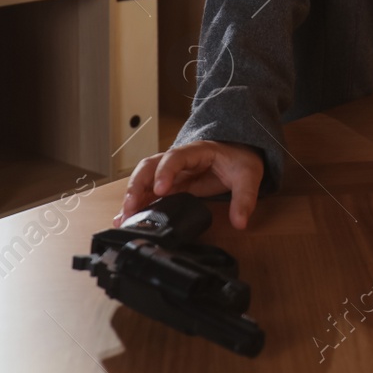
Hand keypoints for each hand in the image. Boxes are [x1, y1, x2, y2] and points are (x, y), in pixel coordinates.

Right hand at [113, 140, 264, 229]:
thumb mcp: (248, 176)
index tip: (161, 189)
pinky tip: (125, 218)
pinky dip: (137, 203)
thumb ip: (245, 198)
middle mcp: (178, 160)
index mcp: (196, 151)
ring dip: (132, 196)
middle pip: (150, 166)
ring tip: (124, 217)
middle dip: (138, 185)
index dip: (166, 171)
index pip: (176, 157)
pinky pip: (149, 191)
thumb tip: (240, 221)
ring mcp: (171, 172)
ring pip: (144, 178)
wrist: (238, 153)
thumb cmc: (239, 160)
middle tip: (131, 207)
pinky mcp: (170, 184)